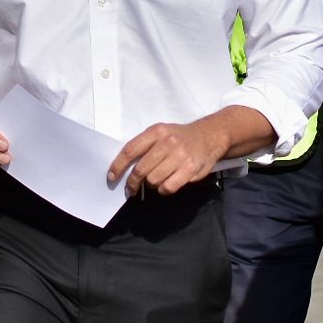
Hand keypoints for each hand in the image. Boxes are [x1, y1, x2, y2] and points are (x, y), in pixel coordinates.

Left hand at [108, 120, 226, 195]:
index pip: (130, 150)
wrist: (210, 135)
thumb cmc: (181, 136)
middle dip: (133, 183)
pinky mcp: (189, 169)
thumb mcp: (162, 132)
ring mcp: (179, 156)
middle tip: (131, 189)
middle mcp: (167, 142)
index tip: (111, 177)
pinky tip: (168, 184)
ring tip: (157, 180)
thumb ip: (145, 146)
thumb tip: (125, 168)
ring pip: (153, 180)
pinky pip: (168, 187)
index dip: (118, 165)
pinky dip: (164, 190)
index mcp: (156, 131)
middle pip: (140, 170)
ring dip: (152, 185)